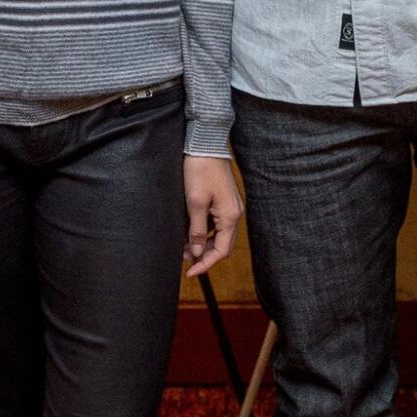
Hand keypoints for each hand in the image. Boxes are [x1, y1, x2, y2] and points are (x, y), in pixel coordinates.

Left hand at [183, 156, 241, 276]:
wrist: (205, 143)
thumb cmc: (200, 170)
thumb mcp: (195, 203)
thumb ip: (197, 230)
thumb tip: (198, 252)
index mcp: (230, 216)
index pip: (222, 250)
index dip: (206, 264)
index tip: (190, 272)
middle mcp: (234, 213)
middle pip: (221, 244)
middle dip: (202, 254)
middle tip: (182, 257)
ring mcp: (230, 206)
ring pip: (218, 234)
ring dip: (202, 243)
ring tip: (183, 245)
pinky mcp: (223, 200)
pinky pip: (215, 223)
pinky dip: (203, 230)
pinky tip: (189, 231)